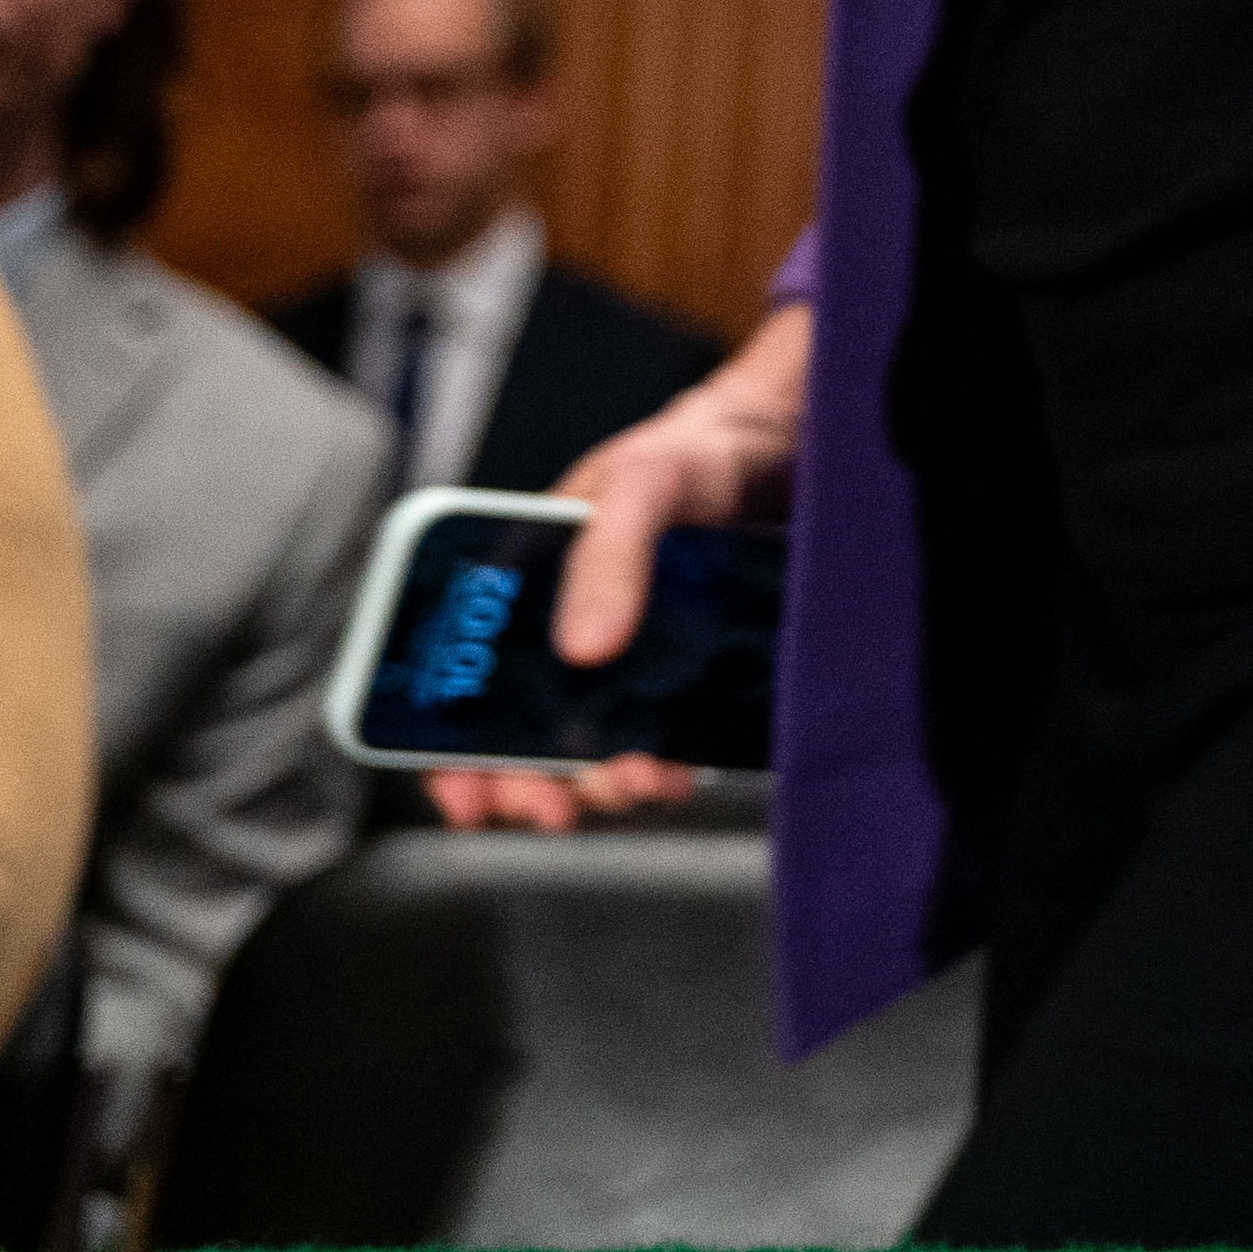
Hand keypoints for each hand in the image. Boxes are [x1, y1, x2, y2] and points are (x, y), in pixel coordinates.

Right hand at [422, 303, 808, 834]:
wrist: (802, 441)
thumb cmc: (701, 448)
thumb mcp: (644, 484)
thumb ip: (610, 555)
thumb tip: (583, 651)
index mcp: (531, 589)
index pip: (465, 683)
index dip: (450, 748)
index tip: (465, 797)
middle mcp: (575, 627)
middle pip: (525, 733)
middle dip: (529, 784)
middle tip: (554, 810)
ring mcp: (637, 652)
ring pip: (596, 745)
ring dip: (603, 781)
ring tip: (636, 781)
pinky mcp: (698, 667)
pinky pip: (668, 734)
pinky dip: (665, 763)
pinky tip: (682, 769)